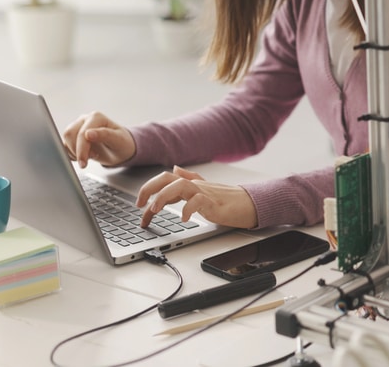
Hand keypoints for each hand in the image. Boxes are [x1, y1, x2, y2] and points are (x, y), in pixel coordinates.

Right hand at [62, 111, 136, 168]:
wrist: (120, 149)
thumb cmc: (121, 143)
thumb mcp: (118, 140)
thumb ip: (105, 135)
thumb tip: (88, 133)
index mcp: (96, 117)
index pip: (82, 133)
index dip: (82, 149)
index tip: (84, 162)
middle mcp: (85, 119)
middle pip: (69, 134)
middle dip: (77, 151)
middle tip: (89, 159)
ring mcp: (77, 127)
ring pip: (64, 140)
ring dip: (74, 152)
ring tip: (89, 156)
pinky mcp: (72, 136)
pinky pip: (63, 146)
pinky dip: (70, 154)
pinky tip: (82, 157)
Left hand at [137, 166, 257, 228]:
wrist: (249, 204)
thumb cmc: (227, 199)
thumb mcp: (204, 188)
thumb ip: (189, 178)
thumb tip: (175, 168)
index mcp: (190, 183)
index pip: (164, 179)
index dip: (148, 188)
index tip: (139, 205)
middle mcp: (195, 185)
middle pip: (167, 178)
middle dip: (149, 189)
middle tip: (140, 205)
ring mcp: (204, 192)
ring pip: (179, 186)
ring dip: (163, 197)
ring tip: (155, 210)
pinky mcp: (213, 202)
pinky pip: (198, 201)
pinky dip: (188, 210)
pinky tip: (184, 219)